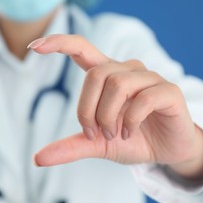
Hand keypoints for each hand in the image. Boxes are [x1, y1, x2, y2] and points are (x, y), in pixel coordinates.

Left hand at [28, 35, 202, 179]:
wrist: (166, 151)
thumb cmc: (131, 138)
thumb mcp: (97, 144)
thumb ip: (71, 146)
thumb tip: (37, 159)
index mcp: (107, 76)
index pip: (82, 48)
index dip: (59, 43)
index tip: (34, 47)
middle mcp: (127, 70)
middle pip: (96, 74)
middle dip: (88, 109)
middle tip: (95, 133)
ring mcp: (149, 78)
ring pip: (118, 84)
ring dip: (109, 116)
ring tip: (115, 135)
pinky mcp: (169, 91)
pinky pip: (144, 98)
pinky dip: (130, 121)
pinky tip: (130, 133)